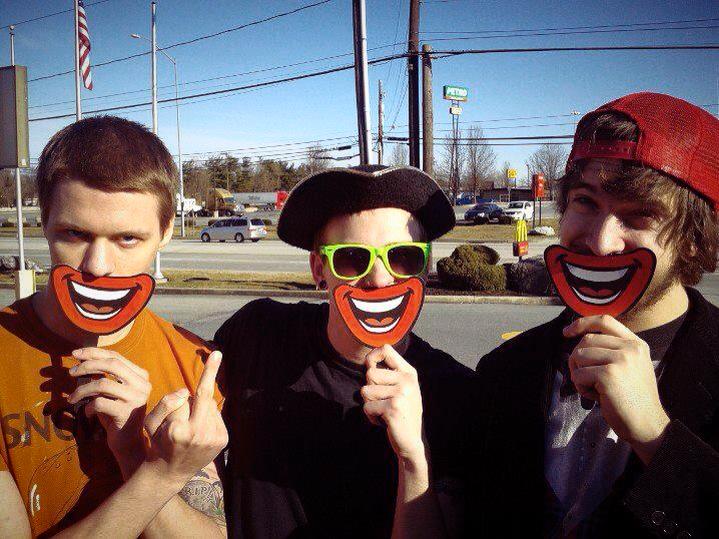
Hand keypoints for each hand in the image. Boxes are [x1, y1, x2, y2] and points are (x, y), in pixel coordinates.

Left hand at [68, 348, 151, 474]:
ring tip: (72, 397)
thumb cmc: (116, 414)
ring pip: (102, 384)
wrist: (128, 442)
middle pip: (111, 364)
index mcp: (141, 376)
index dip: (94, 352)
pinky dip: (88, 406)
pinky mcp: (126, 413)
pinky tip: (88, 412)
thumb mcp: (113, 392)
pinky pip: (99, 403)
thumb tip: (82, 358)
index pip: (116, 356)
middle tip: (71, 372)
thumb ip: (105, 376)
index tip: (75, 354)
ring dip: (82, 390)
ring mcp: (136, 399)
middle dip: (87, 365)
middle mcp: (142, 384)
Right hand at [143, 351, 227, 484]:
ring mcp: (214, 439)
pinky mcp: (223, 441)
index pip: (189, 396)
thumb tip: (186, 392)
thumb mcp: (150, 424)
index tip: (217, 353)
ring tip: (190, 427)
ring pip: (211, 406)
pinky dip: (209, 418)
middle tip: (187, 410)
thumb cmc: (158, 444)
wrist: (171, 473)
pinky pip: (217, 416)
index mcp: (179, 430)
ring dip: (202, 409)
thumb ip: (165, 403)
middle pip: (203, 398)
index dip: (198, 380)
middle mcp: (199, 435)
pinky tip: (200, 431)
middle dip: (197, 394)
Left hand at [361, 345, 425, 463]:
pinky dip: (371, 417)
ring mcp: (401, 393)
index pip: (386, 349)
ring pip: (365, 391)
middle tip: (384, 402)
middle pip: (370, 373)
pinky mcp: (393, 408)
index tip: (371, 369)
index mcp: (409, 372)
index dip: (372, 357)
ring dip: (370, 404)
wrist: (412, 442)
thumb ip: (389, 373)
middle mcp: (407, 380)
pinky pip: (367, 407)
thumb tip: (368, 358)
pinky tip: (384, 421)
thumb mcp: (401, 388)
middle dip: (370, 390)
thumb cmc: (402, 412)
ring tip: (384, 411)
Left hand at [565, 315, 670, 462]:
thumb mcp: (631, 366)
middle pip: (586, 340)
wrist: (648, 425)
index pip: (604, 320)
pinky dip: (581, 387)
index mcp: (636, 344)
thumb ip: (613, 350)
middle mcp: (631, 348)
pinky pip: (578, 375)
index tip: (567, 332)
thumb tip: (580, 339)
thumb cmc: (633, 399)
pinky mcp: (609, 375)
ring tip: (594, 388)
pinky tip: (596, 397)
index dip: (582, 323)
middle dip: (577, 359)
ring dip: (579, 374)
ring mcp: (621, 360)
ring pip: (579, 356)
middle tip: (585, 378)